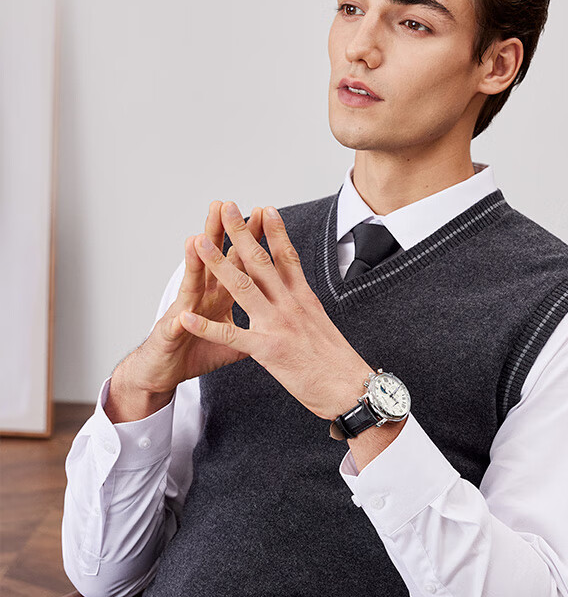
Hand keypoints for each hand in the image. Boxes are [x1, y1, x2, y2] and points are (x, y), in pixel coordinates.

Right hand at [109, 202, 263, 419]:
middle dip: (221, 235)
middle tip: (226, 206)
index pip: (237, 263)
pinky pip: (177, 329)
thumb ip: (251, 328)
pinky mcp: (170, 336)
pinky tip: (182, 314)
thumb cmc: (192, 352)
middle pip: (213, 262)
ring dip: (193, 263)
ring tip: (196, 240)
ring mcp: (183, 314)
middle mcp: (200, 299)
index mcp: (218, 297)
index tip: (262, 215)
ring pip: (190, 285)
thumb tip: (276, 321)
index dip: (249, 240)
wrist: (161, 372)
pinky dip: (181, 321)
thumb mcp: (230, 342)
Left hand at [179, 201, 372, 420]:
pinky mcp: (267, 350)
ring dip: (218, 264)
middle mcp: (291, 305)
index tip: (265, 209)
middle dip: (241, 233)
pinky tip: (187, 317)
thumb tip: (301, 297)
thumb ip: (306, 309)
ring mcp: (278, 325)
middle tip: (227, 209)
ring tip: (200, 243)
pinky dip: (206, 326)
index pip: (288, 257)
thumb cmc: (339, 363)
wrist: (351, 388)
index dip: (276, 231)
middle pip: (262, 261)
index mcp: (305, 299)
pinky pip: (231, 335)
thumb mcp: (324, 325)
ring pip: (243, 287)